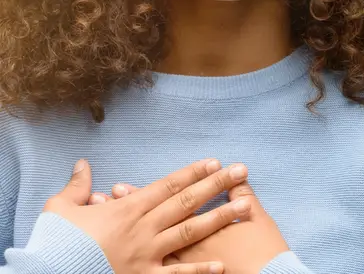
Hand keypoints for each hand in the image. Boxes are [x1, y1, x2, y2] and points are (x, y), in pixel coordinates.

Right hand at [44, 158, 252, 273]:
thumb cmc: (55, 243)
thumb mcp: (60, 209)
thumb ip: (77, 186)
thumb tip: (83, 164)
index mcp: (126, 209)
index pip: (168, 185)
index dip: (193, 172)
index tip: (215, 161)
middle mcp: (143, 229)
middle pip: (187, 202)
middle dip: (216, 185)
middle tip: (242, 170)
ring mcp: (147, 255)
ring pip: (191, 232)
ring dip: (220, 218)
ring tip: (246, 206)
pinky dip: (199, 271)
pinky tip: (222, 265)